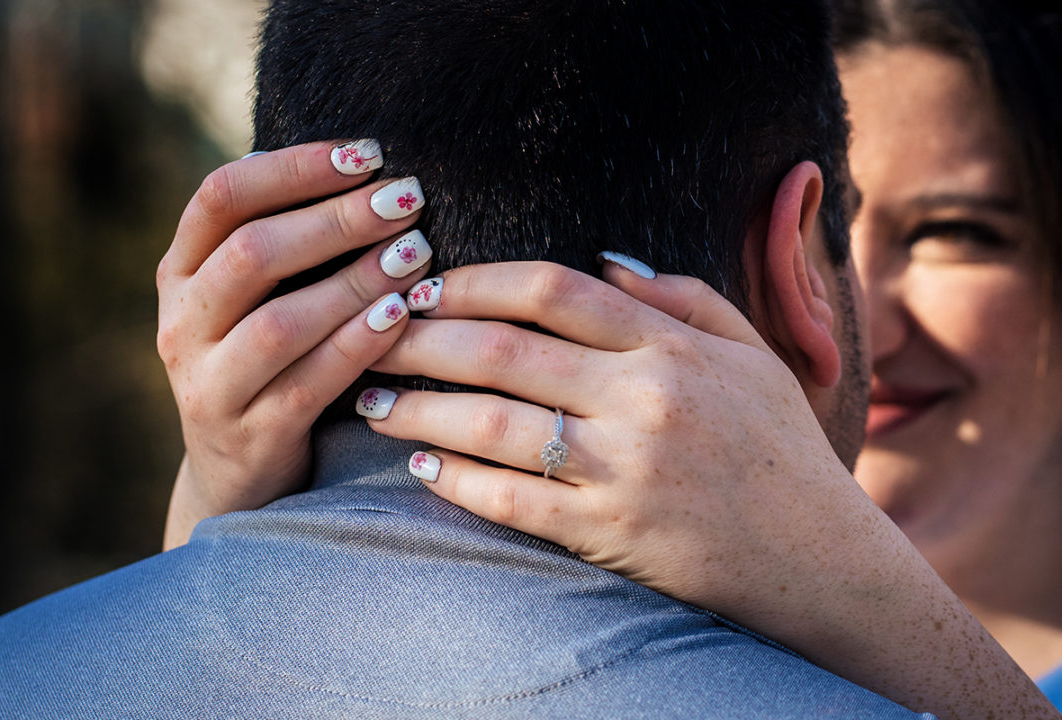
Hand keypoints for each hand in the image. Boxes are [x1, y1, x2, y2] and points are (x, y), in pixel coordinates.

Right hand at [158, 141, 429, 548]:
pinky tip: (400, 316)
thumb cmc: (265, 363)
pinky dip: (357, 345)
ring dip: (354, 281)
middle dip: (336, 220)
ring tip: (415, 253)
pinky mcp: (250, 435)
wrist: (237, 475)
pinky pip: (308, 383)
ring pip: (279, 323)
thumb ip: (282, 242)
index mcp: (180, 274)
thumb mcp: (251, 300)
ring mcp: (209, 385)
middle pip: (253, 253)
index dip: (294, 168)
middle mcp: (182, 325)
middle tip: (406, 200)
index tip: (367, 154)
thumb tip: (351, 163)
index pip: (221, 197)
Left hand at [365, 259, 1057, 719]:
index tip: (424, 284)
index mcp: (672, 347)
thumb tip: (609, 259)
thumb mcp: (754, 356)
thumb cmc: (782, 451)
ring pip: (494, 426)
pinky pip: (514, 501)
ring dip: (419, 411)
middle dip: (423, 339)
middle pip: (505, 351)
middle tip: (371, 334)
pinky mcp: (610, 534)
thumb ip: (686, 297)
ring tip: (371, 403)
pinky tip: (420, 468)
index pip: (553, 290)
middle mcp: (643, 399)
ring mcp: (624, 470)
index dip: (475, 280)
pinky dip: (458, 483)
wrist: (819, 559)